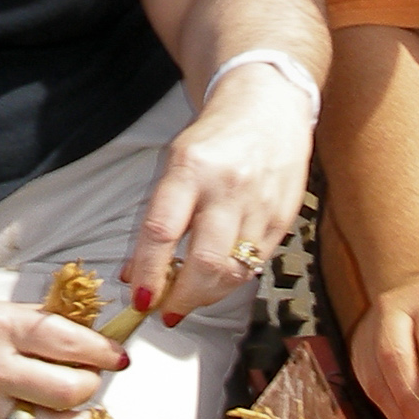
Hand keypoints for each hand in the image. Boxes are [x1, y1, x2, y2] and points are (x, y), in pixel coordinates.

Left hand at [121, 64, 314, 322]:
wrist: (268, 108)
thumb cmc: (213, 139)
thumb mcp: (174, 165)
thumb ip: (156, 218)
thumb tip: (135, 275)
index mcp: (190, 168)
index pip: (162, 231)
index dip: (150, 274)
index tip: (141, 300)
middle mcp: (227, 186)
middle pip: (205, 262)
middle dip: (183, 297)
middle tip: (168, 310)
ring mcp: (260, 204)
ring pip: (234, 271)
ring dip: (208, 295)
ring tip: (191, 297)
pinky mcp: (283, 218)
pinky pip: (255, 264)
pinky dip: (232, 280)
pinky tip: (218, 278)